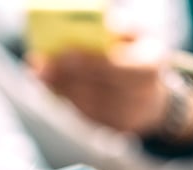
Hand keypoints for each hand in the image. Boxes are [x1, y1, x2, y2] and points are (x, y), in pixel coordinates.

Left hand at [29, 36, 167, 134]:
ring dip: (61, 88)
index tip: (65, 52)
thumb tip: (99, 19)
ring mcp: (130, 115)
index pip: (118, 66)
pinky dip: (66, 98)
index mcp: (150, 64)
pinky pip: (86, 114)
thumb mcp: (135, 35)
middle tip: (41, 66)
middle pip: (99, 88)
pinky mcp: (116, 128)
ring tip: (40, 72)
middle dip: (67, 76)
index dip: (90, 62)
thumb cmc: (137, 54)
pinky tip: (50, 85)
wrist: (152, 93)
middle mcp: (143, 94)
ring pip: (88, 104)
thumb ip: (118, 27)